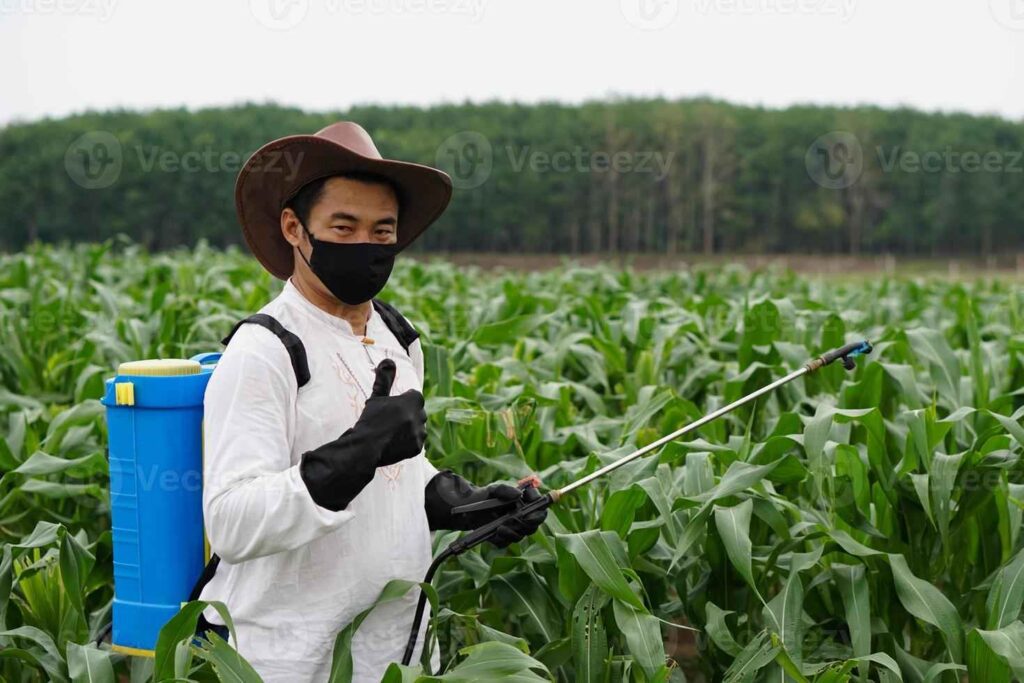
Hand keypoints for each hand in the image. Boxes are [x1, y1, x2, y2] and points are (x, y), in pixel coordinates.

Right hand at [357, 359, 426, 465]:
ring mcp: (420, 432)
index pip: (413, 396)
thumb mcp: (377, 397)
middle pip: (416, 412)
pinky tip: (393, 442)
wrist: (366, 447)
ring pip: (417, 427)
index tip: (391, 408)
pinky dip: (407, 442)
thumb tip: (388, 360)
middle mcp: (421, 415)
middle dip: (407, 415)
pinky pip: (415, 442)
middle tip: (389, 421)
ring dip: (408, 428)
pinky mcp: (417, 447)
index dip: (401, 401)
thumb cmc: (370, 419)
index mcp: (414, 399)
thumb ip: (385, 378)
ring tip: (390, 432)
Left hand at [424, 471, 547, 547]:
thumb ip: (505, 490)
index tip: (532, 503)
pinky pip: (509, 541)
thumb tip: (518, 494)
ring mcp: (516, 528)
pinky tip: (497, 531)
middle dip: (532, 520)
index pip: (540, 503)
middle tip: (525, 519)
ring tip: (502, 526)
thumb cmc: (486, 496)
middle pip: (536, 521)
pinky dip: (504, 537)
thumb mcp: (494, 489)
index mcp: (525, 501)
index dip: (540, 503)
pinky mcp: (506, 538)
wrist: (470, 511)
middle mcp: (525, 516)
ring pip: (523, 533)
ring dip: (515, 530)